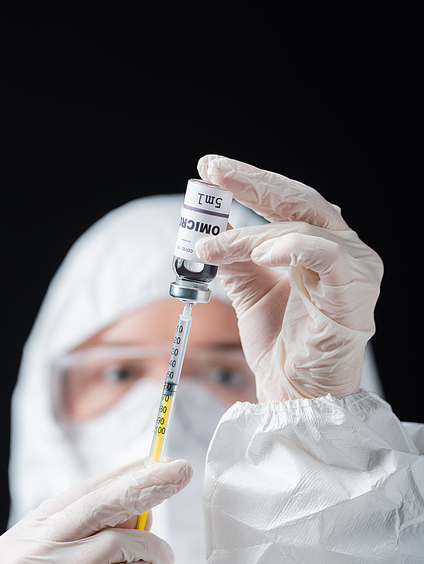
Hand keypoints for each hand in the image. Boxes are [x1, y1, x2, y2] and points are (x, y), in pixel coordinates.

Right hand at [0, 458, 191, 563]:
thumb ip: (85, 535)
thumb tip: (142, 501)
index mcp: (23, 536)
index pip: (79, 493)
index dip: (121, 475)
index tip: (157, 461)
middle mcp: (30, 556)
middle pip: (97, 506)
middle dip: (145, 484)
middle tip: (181, 471)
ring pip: (117, 542)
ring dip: (152, 546)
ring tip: (164, 557)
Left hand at [196, 155, 382, 401]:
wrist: (296, 393)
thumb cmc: (280, 346)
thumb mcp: (248, 294)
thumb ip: (236, 259)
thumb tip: (209, 228)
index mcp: (315, 246)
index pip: (284, 203)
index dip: (248, 183)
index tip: (209, 170)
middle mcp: (339, 248)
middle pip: (297, 200)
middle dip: (251, 182)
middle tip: (213, 171)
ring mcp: (352, 266)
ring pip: (300, 226)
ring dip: (251, 234)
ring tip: (214, 246)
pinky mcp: (354, 288)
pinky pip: (325, 253)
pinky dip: (290, 247)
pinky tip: (260, 253)